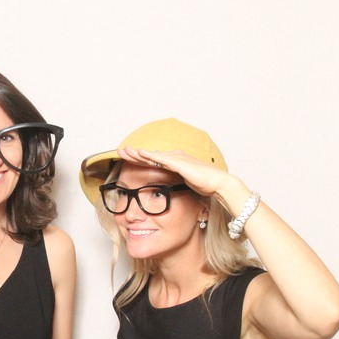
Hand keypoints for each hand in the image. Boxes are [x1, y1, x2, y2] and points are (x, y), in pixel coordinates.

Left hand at [118, 146, 235, 196]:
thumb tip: (166, 187)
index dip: (139, 159)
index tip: (126, 159)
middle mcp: (174, 157)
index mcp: (174, 162)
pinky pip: (160, 159)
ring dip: (137, 153)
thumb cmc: (204, 184)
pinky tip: (139, 153)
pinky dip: (149, 156)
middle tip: (120, 151)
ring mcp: (176, 159)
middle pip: (149, 156)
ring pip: (152, 156)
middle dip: (133, 154)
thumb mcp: (184, 183)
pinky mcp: (179, 163)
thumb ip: (174, 182)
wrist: (218, 184)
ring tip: (125, 150)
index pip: (153, 161)